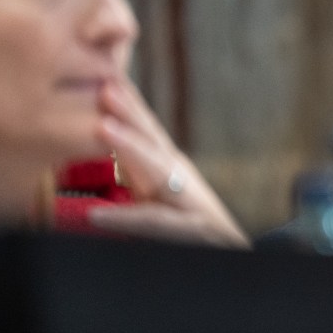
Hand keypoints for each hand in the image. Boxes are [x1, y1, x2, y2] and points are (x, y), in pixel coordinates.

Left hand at [88, 78, 248, 247]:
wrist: (233, 257)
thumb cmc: (190, 229)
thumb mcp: (159, 197)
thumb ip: (138, 175)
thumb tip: (108, 148)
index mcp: (169, 169)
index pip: (148, 132)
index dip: (130, 104)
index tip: (106, 75)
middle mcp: (182, 179)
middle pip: (156, 142)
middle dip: (131, 112)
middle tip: (106, 85)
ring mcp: (191, 203)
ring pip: (160, 173)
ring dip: (132, 148)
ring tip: (103, 128)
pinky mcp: (195, 230)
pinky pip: (157, 223)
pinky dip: (129, 218)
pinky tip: (99, 215)